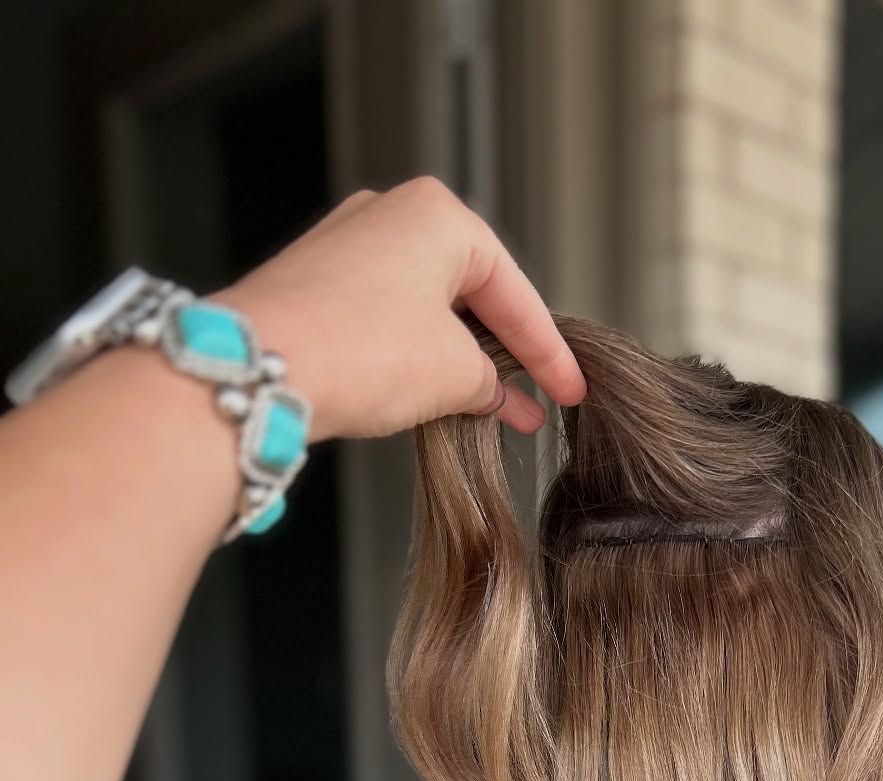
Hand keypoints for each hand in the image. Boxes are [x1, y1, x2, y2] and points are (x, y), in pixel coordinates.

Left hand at [214, 177, 585, 441]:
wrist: (258, 368)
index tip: (570, 391)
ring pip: (426, 309)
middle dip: (503, 354)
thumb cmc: (358, 350)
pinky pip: (386, 320)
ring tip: (488, 411)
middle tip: (533, 403)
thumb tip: (494, 394)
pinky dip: (416, 357)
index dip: (549, 354)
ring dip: (459, 361)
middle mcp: (390, 215)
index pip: (515, 294)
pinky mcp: (315, 284)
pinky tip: (431, 396)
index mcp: (439, 214)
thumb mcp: (455, 374)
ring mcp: (347, 246)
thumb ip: (490, 382)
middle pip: (470, 294)